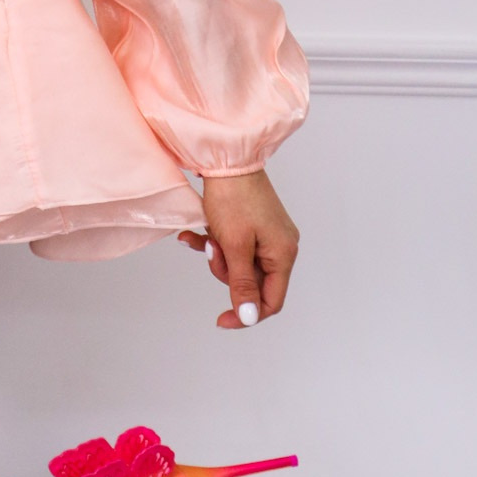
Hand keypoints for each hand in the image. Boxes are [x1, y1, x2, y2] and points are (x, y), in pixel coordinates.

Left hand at [176, 169, 298, 329]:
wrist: (225, 156)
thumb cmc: (233, 197)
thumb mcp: (234, 246)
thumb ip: (242, 284)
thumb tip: (249, 317)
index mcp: (283, 254)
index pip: (271, 301)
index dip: (247, 314)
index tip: (222, 320)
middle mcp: (280, 245)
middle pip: (253, 282)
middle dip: (226, 272)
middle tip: (211, 251)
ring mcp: (267, 234)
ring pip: (239, 264)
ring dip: (217, 255)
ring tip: (205, 236)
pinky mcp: (252, 223)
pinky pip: (234, 245)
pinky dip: (215, 243)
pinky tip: (193, 235)